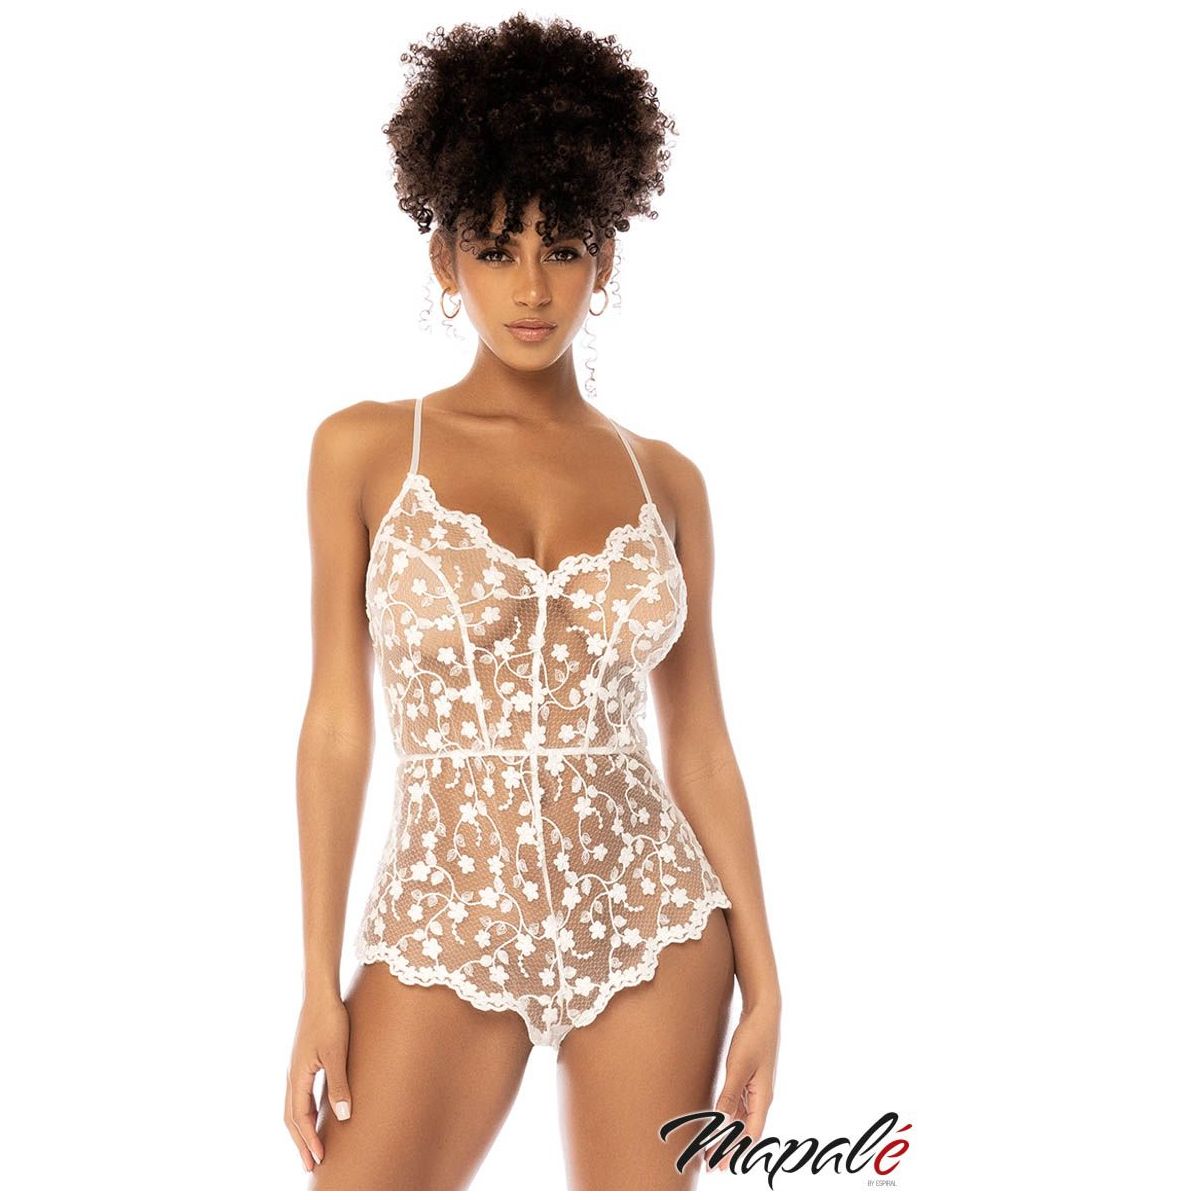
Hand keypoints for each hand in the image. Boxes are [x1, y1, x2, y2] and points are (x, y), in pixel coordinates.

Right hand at [283, 992, 352, 1172]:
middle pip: (292, 1118)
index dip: (308, 1140)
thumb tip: (342, 1117)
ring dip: (302, 1129)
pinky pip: (300, 1095)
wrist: (320, 993)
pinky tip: (316, 1115)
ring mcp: (295, 1069)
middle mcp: (292, 1076)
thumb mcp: (336, 1053)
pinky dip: (305, 1112)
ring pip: (294, 1107)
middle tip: (310, 1165)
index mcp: (297, 1077)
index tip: (319, 1159)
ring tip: (312, 1147)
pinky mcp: (303, 1061)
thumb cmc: (329, 1020)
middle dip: (300, 1142)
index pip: (299, 1118)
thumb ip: (338, 1084)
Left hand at [706, 1000, 780, 1171]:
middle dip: (729, 1148)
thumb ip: (729, 1095)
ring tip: (710, 1147)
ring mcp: (756, 1087)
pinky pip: (738, 1104)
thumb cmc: (754, 1038)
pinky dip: (728, 1116)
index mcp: (763, 1098)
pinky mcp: (749, 1078)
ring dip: (726, 1133)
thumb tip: (720, 1122)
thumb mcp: (738, 1067)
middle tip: (711, 1164)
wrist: (763, 1012)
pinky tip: (718, 1122)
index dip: (734, 1152)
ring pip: (741, 1118)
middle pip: (745, 1130)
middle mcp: (761, 1097)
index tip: (718, 1166)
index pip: (748, 1135)